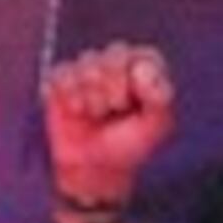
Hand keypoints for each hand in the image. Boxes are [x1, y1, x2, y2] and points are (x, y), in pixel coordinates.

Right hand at [40, 41, 176, 209]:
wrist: (94, 167)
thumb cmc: (128, 144)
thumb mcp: (154, 127)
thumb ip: (160, 98)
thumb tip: (140, 70)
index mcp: (144, 67)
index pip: (144, 57)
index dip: (139, 83)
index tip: (134, 106)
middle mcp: (118, 61)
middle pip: (115, 55)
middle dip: (114, 89)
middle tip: (114, 110)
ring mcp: (88, 67)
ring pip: (87, 63)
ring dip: (92, 97)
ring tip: (96, 114)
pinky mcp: (62, 77)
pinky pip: (63, 74)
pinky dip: (70, 96)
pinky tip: (77, 111)